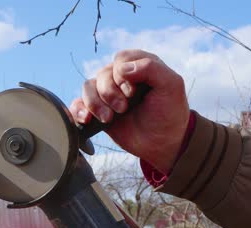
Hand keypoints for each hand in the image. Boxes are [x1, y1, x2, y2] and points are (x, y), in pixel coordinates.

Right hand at [70, 49, 189, 173]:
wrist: (161, 144)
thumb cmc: (169, 114)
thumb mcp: (171, 86)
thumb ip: (152, 69)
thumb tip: (121, 69)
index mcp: (138, 66)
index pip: (120, 60)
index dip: (122, 76)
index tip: (133, 94)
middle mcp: (121, 77)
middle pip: (102, 74)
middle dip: (109, 93)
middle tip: (123, 109)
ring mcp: (107, 94)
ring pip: (87, 87)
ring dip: (95, 103)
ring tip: (108, 119)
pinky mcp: (97, 110)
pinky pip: (78, 104)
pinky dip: (78, 110)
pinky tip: (87, 119)